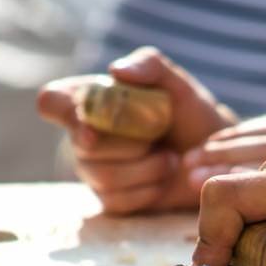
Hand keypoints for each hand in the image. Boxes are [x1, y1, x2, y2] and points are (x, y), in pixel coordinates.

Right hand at [37, 47, 234, 213]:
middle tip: (158, 137)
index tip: (91, 126)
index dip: (63, 113)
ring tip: (170, 158)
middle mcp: (85, 136)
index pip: (51, 101)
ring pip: (102, 176)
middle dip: (129, 144)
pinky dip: (149, 190)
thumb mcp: (176, 83)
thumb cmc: (190, 115)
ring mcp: (95, 171)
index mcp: (91, 101)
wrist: (214, 156)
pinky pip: (118, 200)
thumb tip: (115, 70)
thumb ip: (149, 66)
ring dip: (147, 168)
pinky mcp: (112, 199)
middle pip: (82, 146)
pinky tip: (164, 179)